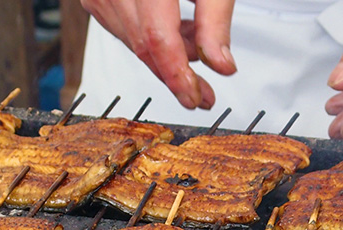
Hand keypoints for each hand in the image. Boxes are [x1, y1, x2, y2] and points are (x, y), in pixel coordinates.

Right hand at [79, 0, 236, 108]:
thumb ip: (214, 19)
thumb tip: (221, 65)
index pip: (156, 40)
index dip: (177, 75)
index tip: (195, 97)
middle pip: (142, 46)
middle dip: (175, 73)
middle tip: (204, 92)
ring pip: (131, 41)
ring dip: (166, 53)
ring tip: (197, 46)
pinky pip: (121, 28)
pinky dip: (150, 36)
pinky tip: (175, 31)